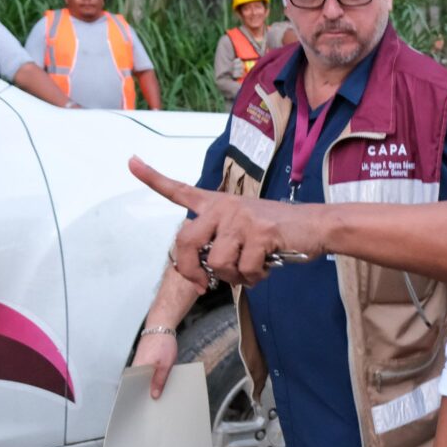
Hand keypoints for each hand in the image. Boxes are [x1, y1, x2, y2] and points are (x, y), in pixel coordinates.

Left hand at [129, 157, 315, 286]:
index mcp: (217, 203)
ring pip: (216, 262)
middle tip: (202, 284)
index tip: (131, 162)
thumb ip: (220, 242)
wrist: (315, 226)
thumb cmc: (279, 231)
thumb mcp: (245, 228)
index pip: (180, 190)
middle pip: (185, 242)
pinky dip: (255, 277)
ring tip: (251, 270)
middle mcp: (225, 207)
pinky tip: (266, 268)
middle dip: (189, 271)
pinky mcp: (260, 233)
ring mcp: (241, 219)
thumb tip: (204, 273)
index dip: (153, 178)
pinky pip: (244, 269)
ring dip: (233, 276)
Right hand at [132, 331, 178, 399]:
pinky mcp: (141, 362)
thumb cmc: (163, 343)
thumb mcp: (166, 364)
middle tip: (148, 404)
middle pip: (134, 385)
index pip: (130, 387)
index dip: (133, 398)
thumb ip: (159, 380)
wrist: (161, 327)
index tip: (136, 408)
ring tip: (153, 397)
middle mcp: (134, 367)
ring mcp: (137, 364)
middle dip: (141, 395)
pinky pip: (142, 374)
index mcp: (137, 368)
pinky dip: (147, 380)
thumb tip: (154, 395)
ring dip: (145, 387)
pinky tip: (155, 384)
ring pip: (139, 380)